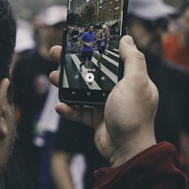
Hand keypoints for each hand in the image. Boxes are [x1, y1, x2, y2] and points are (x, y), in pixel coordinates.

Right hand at [51, 36, 157, 166]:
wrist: (127, 150)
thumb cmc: (134, 116)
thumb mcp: (136, 82)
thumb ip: (133, 59)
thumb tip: (127, 39)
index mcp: (130, 79)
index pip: (112, 56)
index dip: (96, 46)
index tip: (80, 38)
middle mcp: (119, 90)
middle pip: (92, 70)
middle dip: (73, 62)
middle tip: (56, 53)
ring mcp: (107, 105)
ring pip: (82, 89)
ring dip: (66, 83)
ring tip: (52, 77)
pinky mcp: (96, 119)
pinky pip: (79, 110)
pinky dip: (68, 108)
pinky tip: (60, 105)